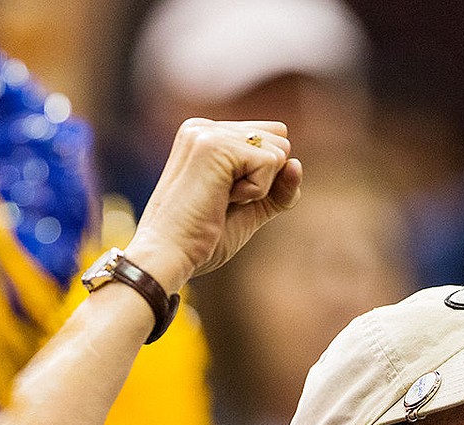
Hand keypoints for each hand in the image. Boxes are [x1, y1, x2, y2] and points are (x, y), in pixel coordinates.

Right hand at [126, 119, 302, 291]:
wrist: (167, 257)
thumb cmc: (201, 240)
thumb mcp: (250, 209)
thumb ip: (278, 187)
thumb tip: (297, 163)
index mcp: (205, 135)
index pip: (269, 138)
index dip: (265, 176)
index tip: (225, 199)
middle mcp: (204, 127)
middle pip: (280, 140)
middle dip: (264, 180)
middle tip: (222, 201)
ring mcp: (208, 132)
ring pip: (279, 151)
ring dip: (259, 188)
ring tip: (219, 200)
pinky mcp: (215, 145)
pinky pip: (271, 163)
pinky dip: (255, 193)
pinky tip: (221, 200)